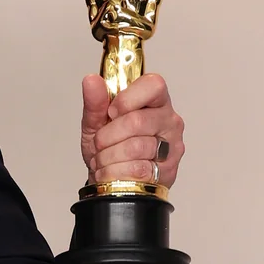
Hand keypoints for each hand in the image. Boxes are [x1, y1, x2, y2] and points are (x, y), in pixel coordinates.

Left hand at [79, 73, 184, 187]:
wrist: (112, 182)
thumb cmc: (108, 147)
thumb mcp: (95, 123)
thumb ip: (94, 102)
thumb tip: (91, 80)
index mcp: (154, 101)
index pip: (153, 85)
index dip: (127, 98)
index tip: (111, 112)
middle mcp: (168, 120)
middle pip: (137, 121)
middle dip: (107, 135)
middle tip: (99, 143)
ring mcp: (172, 146)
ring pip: (136, 147)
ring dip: (109, 157)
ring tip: (103, 159)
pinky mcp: (169, 170)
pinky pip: (138, 170)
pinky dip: (115, 172)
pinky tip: (112, 171)